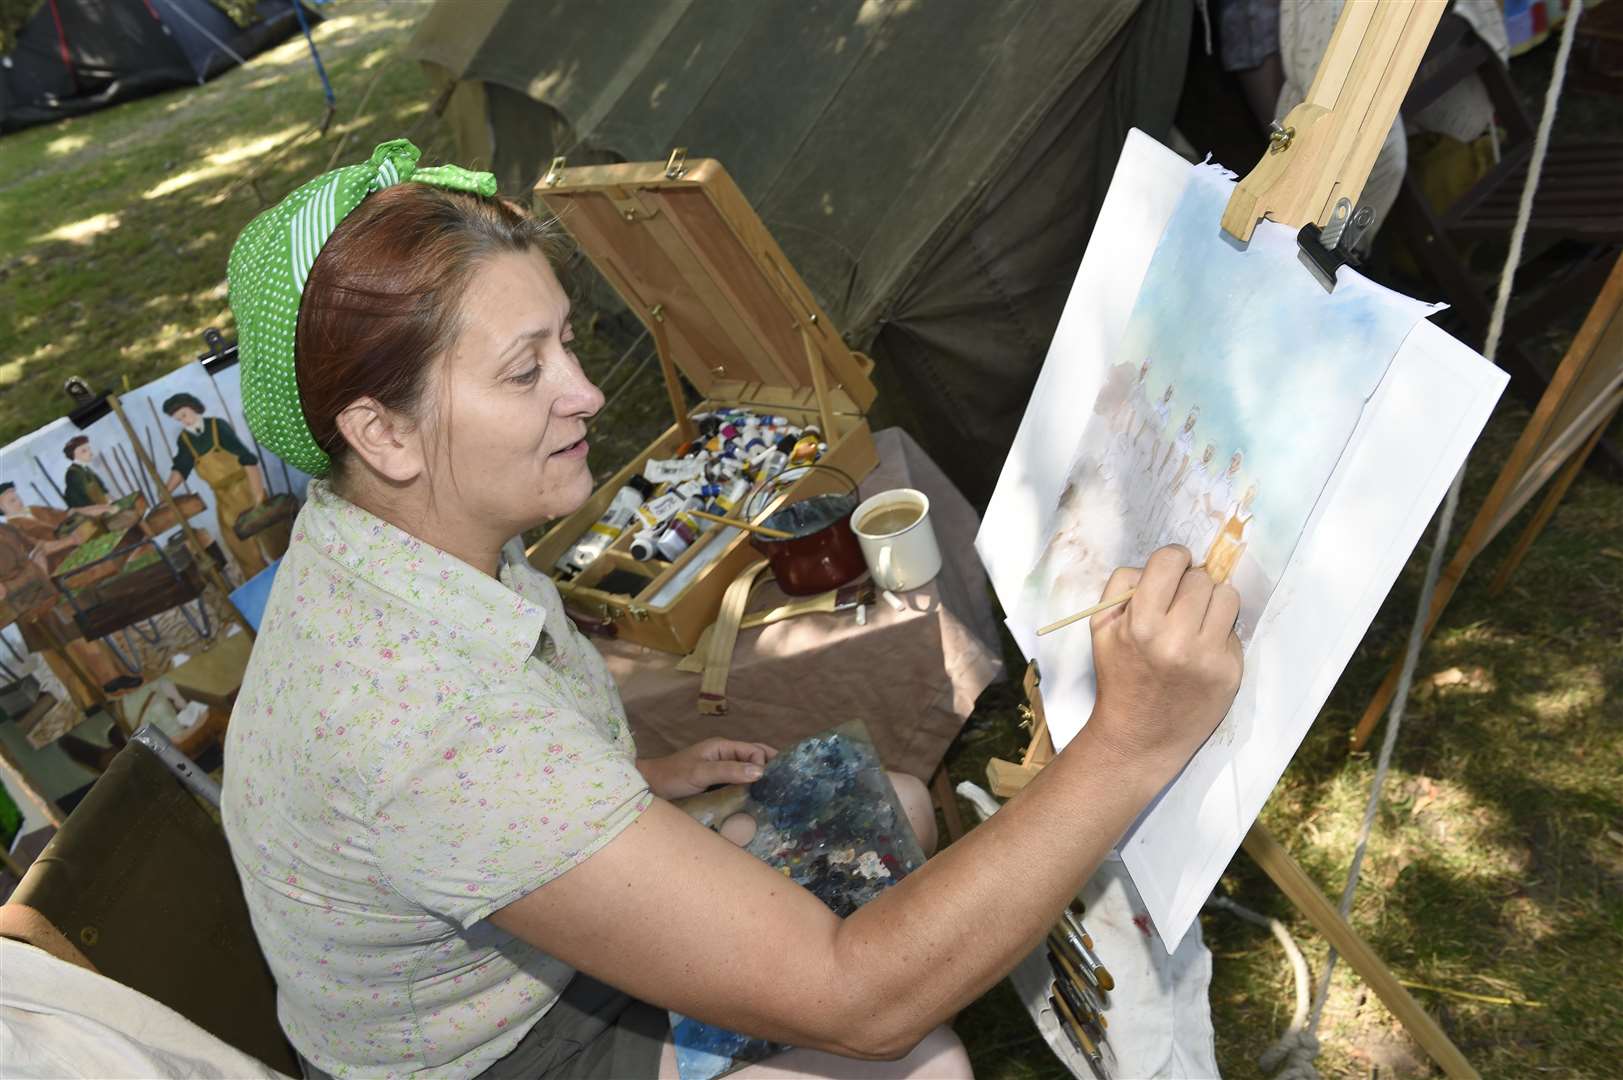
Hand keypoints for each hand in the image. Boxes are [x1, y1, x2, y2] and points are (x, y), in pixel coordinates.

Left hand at [637, 738, 777, 799]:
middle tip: (785, 784)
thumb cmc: (673, 776)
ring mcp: (721, 768)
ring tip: (775, 793)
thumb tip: (760, 771)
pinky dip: (749, 787)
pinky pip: (738, 781)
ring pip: (748, 769)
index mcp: (723, 746)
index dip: (764, 763)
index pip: (755, 750)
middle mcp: (724, 755)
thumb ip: (729, 771)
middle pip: (755, 756)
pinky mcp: (717, 782)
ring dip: (760, 778)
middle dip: (770, 766)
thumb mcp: (701, 772)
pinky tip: (756, 799)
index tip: (769, 782)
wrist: (650, 787)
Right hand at [1086, 545, 1242, 781]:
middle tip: (1180, 604)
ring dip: (1212, 603)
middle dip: (1191, 585)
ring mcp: (1209, 657)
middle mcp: (1178, 638)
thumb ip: (1123, 586)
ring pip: (1228, 597)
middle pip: (1202, 578)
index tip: (1172, 571)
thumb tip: (1165, 564)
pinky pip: (1234, 631)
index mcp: (1141, 623)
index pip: (1171, 560)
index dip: (1173, 560)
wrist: (1139, 737)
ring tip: (1196, 621)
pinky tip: (1201, 653)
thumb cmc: (1119, 676)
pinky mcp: (1230, 673)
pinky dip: (1219, 635)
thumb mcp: (1101, 628)